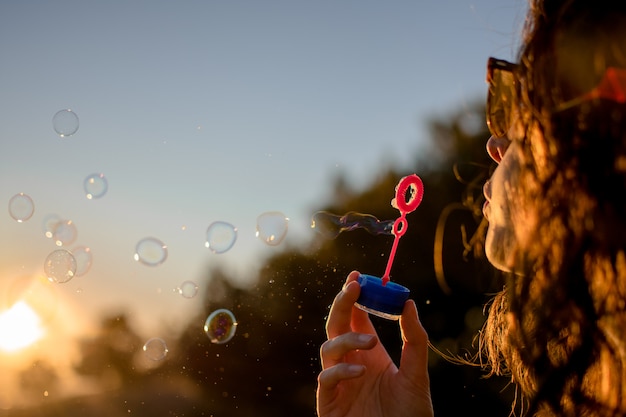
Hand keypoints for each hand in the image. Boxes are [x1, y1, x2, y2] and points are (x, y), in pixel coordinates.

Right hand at [316, 271, 432, 416]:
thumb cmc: (410, 415)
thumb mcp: (417, 374)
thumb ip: (414, 340)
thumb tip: (408, 303)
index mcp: (370, 354)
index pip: (356, 318)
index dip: (354, 296)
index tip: (358, 276)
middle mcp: (351, 363)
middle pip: (336, 325)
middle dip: (342, 304)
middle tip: (353, 286)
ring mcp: (339, 382)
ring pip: (328, 348)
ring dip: (347, 339)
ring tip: (371, 343)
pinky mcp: (329, 403)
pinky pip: (327, 379)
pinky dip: (341, 371)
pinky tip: (361, 371)